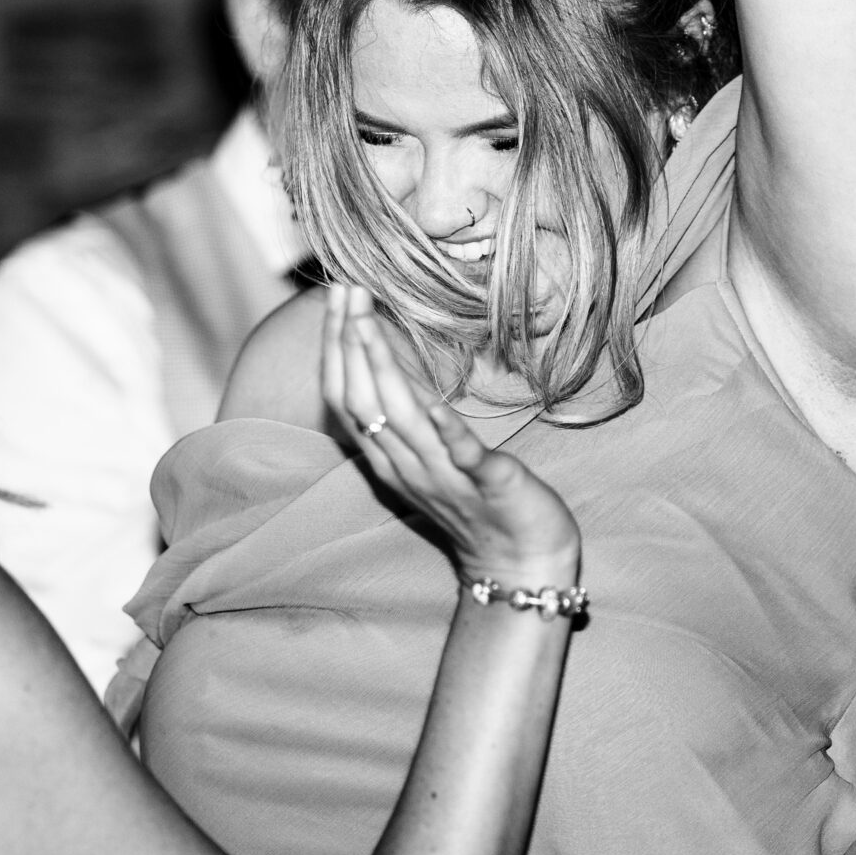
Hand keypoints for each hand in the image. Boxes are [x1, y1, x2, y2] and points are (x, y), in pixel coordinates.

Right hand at [322, 285, 581, 585]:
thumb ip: (411, 411)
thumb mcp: (432, 452)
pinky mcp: (490, 487)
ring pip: (399, 423)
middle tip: (346, 290)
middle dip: (348, 343)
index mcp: (390, 458)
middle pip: (360, 403)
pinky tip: (437, 405)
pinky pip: (463, 459)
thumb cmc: (479, 502)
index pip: (345, 399)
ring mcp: (446, 479)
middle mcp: (407, 468)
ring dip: (380, 369)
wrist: (520, 564)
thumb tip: (392, 356)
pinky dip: (447, 432)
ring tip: (367, 320)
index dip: (335, 347)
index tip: (336, 298)